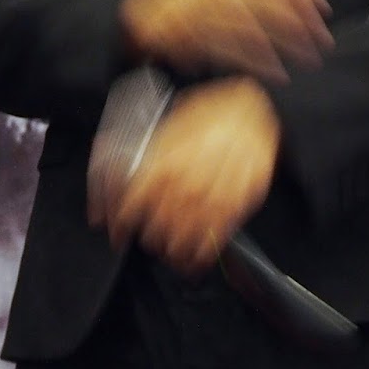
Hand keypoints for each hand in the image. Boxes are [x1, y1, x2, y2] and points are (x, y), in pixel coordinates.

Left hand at [106, 76, 279, 272]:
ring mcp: (209, 200)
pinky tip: (195, 259)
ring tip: (170, 250)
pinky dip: (200, 257)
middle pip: (154, 231)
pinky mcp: (234, 207)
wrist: (250, 109)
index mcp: (162, 166)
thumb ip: (149, 158)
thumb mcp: (169, 128)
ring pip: (181, 242)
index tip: (118, 234)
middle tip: (150, 235)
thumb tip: (125, 178)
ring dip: (171, 251)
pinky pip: (212, 242)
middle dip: (149, 237)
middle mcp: (183, 187)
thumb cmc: (209, 114)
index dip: (120, 227)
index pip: (130, 210)